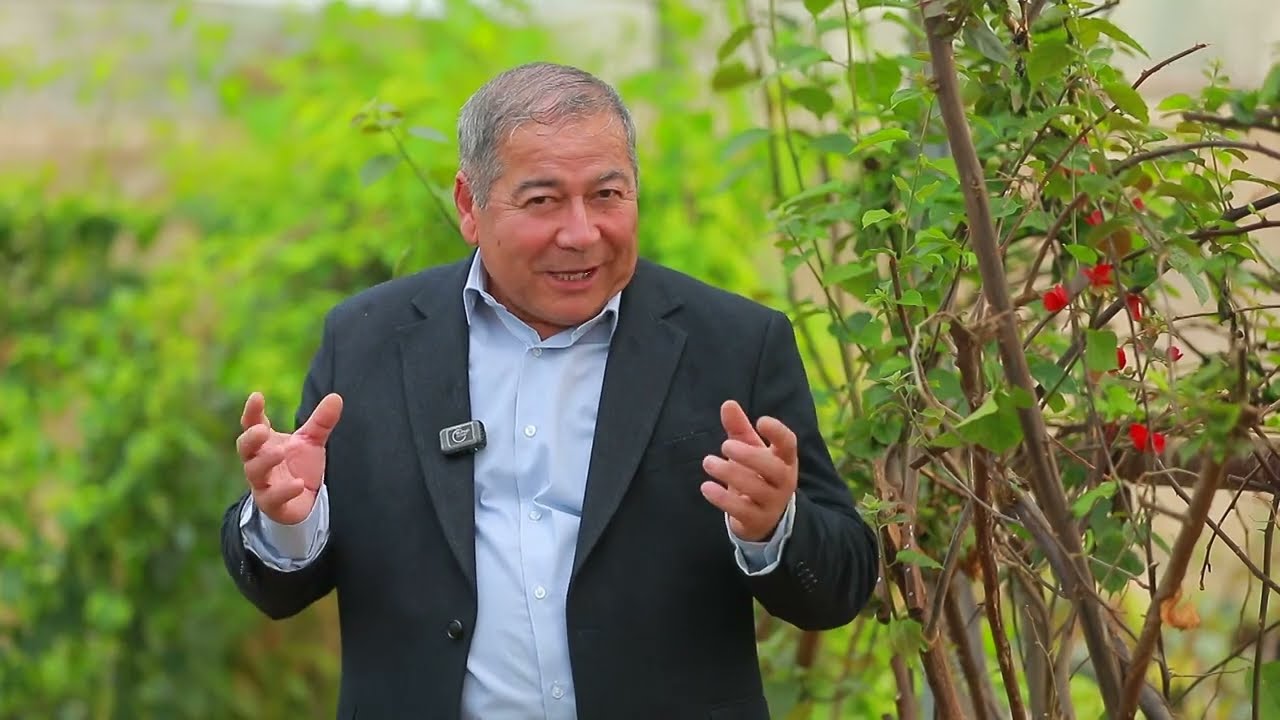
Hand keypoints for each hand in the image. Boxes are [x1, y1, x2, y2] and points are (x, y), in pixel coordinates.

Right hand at [236, 391, 342, 525]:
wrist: (302, 501)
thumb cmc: (299, 466)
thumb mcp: (311, 441)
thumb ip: (321, 421)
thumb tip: (336, 397)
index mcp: (265, 443)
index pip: (252, 424)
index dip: (252, 411)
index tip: (257, 396)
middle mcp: (258, 461)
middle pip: (245, 448)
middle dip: (251, 438)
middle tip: (262, 430)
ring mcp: (263, 483)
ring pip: (255, 472)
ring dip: (265, 461)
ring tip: (280, 452)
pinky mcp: (272, 503)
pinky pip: (273, 498)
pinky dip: (284, 491)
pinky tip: (298, 484)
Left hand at [700, 399, 797, 541]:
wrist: (764, 518)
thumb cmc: (757, 475)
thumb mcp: (751, 451)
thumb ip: (739, 429)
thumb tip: (728, 404)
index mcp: (784, 460)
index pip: (788, 444)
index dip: (778, 432)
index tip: (761, 421)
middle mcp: (783, 481)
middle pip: (773, 468)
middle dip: (749, 455)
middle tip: (725, 444)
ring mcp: (772, 503)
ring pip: (755, 489)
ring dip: (729, 473)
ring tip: (708, 462)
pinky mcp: (757, 520)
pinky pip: (741, 510)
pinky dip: (722, 498)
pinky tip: (706, 487)